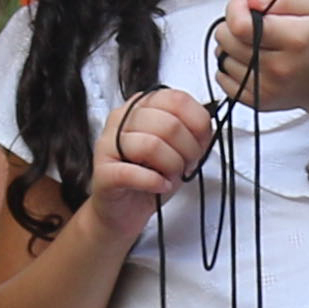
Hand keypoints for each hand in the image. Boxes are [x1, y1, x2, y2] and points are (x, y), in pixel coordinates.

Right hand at [90, 84, 214, 228]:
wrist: (125, 208)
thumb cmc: (151, 176)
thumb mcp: (180, 149)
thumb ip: (194, 133)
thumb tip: (206, 127)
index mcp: (142, 106)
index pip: (177, 99)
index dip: (197, 125)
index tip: (198, 143)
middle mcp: (122, 118)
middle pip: (169, 123)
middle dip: (188, 150)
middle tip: (185, 164)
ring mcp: (108, 143)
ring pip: (152, 145)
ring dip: (171, 166)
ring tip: (170, 176)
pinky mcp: (102, 171)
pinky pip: (132, 172)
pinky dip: (154, 182)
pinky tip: (160, 185)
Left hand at [211, 0, 308, 122]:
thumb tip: (251, 2)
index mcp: (295, 39)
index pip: (240, 25)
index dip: (235, 11)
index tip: (246, 9)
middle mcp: (280, 67)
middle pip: (227, 41)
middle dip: (231, 27)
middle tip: (250, 26)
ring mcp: (268, 88)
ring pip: (223, 59)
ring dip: (231, 48)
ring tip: (253, 44)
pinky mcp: (259, 102)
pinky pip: (223, 81)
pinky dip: (229, 68)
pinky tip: (248, 61)